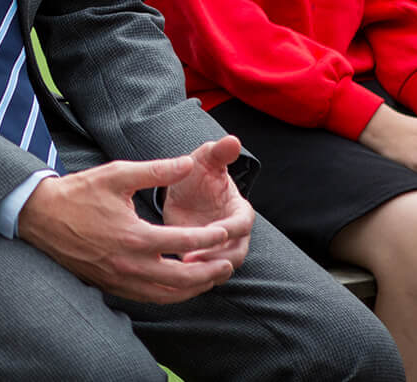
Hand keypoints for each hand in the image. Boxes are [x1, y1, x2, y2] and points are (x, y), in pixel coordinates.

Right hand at [15, 151, 242, 303]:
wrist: (41, 217)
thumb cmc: (79, 193)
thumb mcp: (117, 175)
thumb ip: (156, 171)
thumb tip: (188, 163)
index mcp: (135, 236)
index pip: (184, 242)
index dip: (209, 237)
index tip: (225, 230)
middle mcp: (131, 264)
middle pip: (183, 278)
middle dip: (210, 271)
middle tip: (228, 262)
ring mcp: (121, 280)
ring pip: (169, 295)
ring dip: (195, 288)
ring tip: (211, 277)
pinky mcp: (113, 286)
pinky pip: (151, 299)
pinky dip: (172, 295)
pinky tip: (181, 286)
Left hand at [161, 136, 253, 270]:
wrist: (182, 194)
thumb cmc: (197, 174)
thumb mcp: (205, 161)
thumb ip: (219, 153)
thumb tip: (233, 139)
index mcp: (240, 212)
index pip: (242, 224)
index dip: (231, 228)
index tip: (215, 229)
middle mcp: (235, 235)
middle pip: (235, 253)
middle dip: (217, 257)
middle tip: (195, 257)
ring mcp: (221, 250)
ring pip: (220, 268)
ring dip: (205, 269)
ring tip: (183, 265)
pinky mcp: (205, 261)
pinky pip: (205, 275)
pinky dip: (194, 276)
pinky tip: (175, 272)